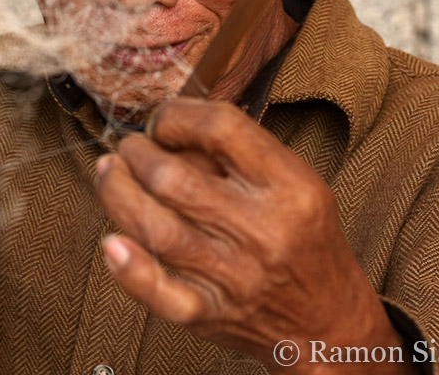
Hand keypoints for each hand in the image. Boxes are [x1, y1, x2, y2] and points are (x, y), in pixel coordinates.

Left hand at [94, 98, 411, 372]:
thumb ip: (238, 153)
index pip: (221, 129)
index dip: (176, 116)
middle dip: (137, 154)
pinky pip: (160, 293)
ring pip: (156, 229)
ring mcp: (234, 277)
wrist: (329, 323)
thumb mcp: (295, 182)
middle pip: (175, 179)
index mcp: (288, 187)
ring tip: (109, 172)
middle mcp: (262, 231)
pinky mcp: (211, 314)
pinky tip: (112, 243)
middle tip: (130, 148)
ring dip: (118, 193)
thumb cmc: (303, 239)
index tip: (162, 121)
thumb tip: (167, 129)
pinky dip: (130, 269)